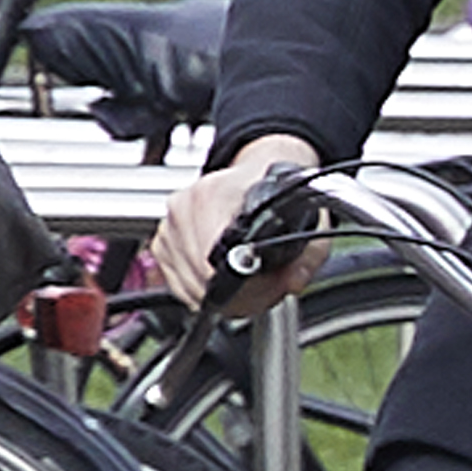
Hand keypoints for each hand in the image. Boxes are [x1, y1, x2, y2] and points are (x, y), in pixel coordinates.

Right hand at [147, 132, 328, 321]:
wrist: (256, 175)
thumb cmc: (276, 197)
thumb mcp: (309, 222)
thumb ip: (308, 257)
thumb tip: (293, 282)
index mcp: (214, 195)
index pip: (212, 260)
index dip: (242, 285)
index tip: (264, 285)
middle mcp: (184, 208)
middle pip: (200, 278)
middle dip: (234, 294)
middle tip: (261, 287)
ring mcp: (170, 225)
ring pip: (188, 286)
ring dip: (218, 294)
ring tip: (244, 281)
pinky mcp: (162, 242)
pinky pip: (177, 284)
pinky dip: (201, 289)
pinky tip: (223, 276)